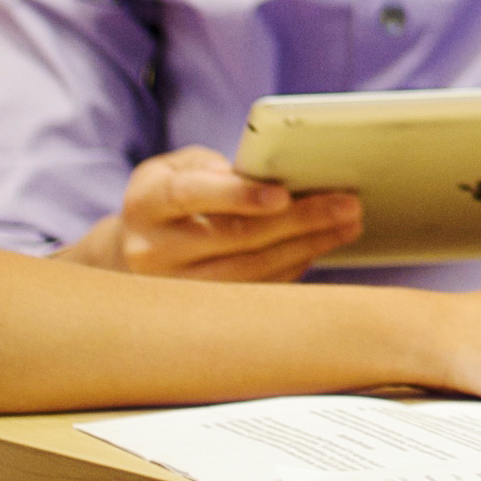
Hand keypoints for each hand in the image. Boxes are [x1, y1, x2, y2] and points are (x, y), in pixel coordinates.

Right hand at [93, 147, 361, 282]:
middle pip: (235, 237)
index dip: (238, 195)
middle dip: (298, 219)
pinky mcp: (199, 313)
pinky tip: (319, 247)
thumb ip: (215, 167)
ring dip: (307, 247)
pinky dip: (292, 268)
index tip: (283, 194)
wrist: (133, 252)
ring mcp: (174, 291)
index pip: (192, 195)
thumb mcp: (178, 168)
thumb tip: (268, 177)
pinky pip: (254, 292)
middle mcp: (153, 252)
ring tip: (346, 225)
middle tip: (347, 205)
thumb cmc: (169, 198)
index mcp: (147, 203)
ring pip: (250, 271)